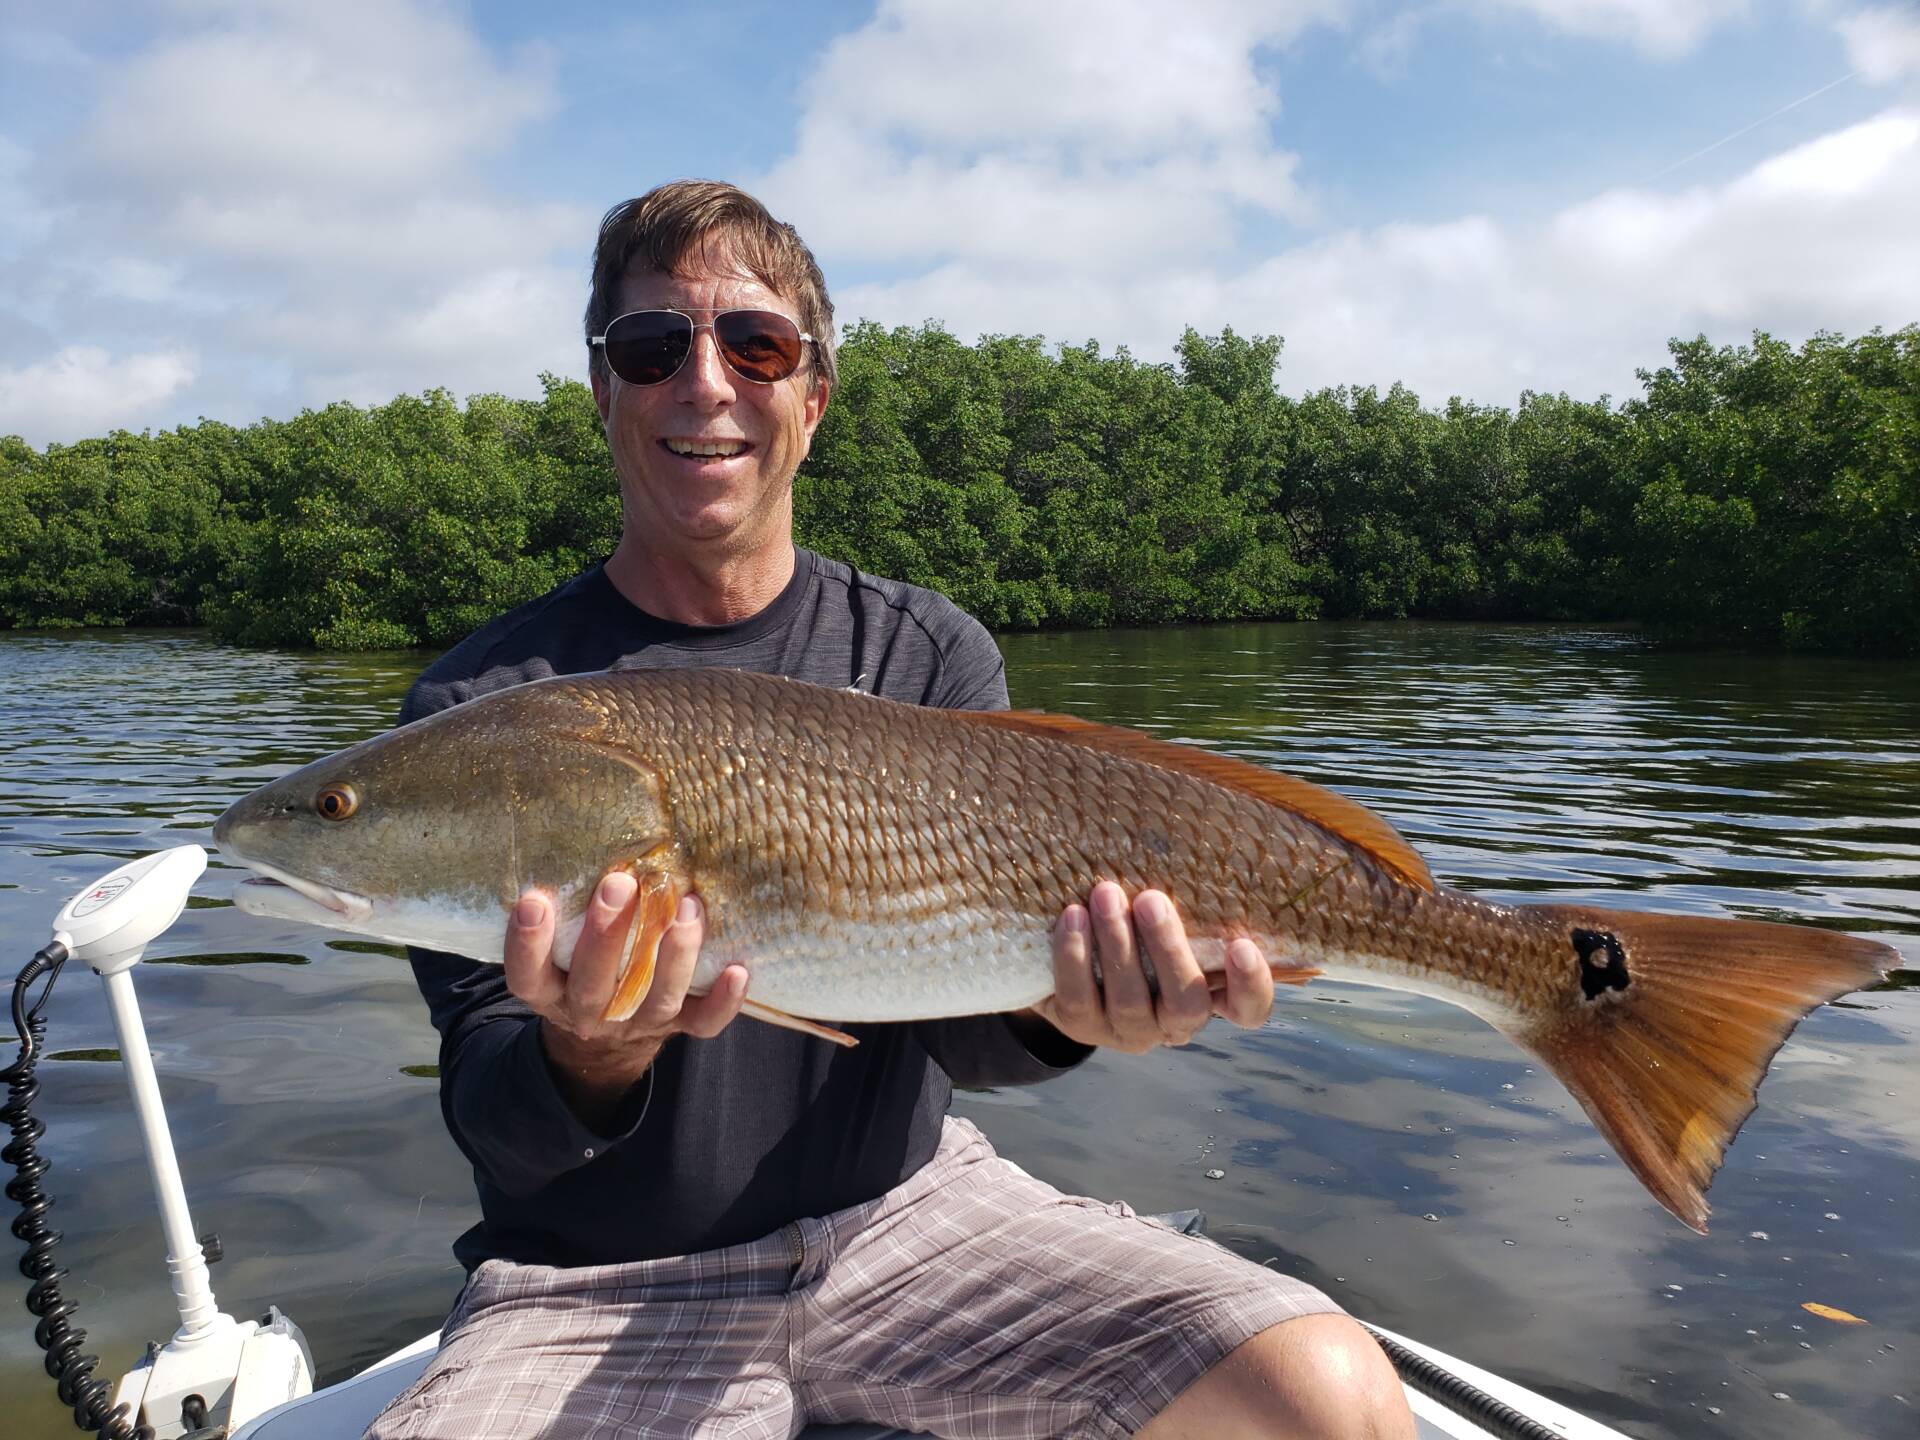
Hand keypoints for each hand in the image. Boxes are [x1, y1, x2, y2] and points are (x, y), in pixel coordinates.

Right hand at [505, 871, 747, 1120]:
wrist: (606, 1042)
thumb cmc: (579, 966)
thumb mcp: (556, 948)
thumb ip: (562, 911)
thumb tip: (578, 837)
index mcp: (550, 992)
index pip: (528, 976)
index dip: (526, 944)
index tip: (533, 899)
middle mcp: (589, 1013)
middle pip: (593, 984)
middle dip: (606, 935)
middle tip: (619, 882)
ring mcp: (636, 1024)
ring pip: (654, 999)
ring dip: (673, 956)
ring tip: (686, 906)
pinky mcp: (677, 1027)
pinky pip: (703, 1024)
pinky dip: (722, 1001)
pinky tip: (737, 970)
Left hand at [1029, 882, 1274, 1052]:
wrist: (1070, 957)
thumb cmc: (1139, 919)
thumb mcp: (1166, 910)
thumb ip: (1190, 890)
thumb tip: (1194, 817)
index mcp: (1210, 993)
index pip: (1248, 1008)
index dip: (1250, 985)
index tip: (1242, 945)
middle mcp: (1175, 1021)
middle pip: (1186, 1003)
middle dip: (1168, 949)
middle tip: (1151, 899)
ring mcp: (1129, 1029)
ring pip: (1130, 1000)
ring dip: (1117, 943)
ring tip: (1106, 893)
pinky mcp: (1082, 1026)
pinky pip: (1079, 998)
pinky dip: (1074, 955)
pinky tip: (1072, 916)